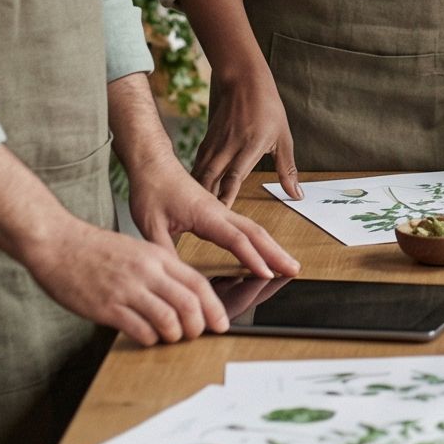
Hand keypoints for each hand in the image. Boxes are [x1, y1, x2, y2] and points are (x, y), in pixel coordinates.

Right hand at [23, 214, 231, 347]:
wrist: (57, 242)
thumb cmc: (93, 248)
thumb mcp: (135, 250)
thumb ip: (157, 269)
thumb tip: (179, 294)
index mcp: (156, 256)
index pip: (197, 283)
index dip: (213, 307)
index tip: (220, 323)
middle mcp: (146, 272)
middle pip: (189, 304)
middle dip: (199, 326)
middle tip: (197, 336)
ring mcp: (127, 290)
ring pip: (168, 319)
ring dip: (175, 335)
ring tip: (171, 338)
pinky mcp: (107, 307)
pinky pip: (140, 329)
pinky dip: (150, 339)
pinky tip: (148, 338)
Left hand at [126, 151, 300, 280]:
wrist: (152, 164)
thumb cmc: (151, 190)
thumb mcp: (149, 225)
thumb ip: (164, 251)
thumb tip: (175, 279)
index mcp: (205, 214)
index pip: (236, 239)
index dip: (253, 258)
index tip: (268, 274)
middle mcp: (219, 211)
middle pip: (255, 232)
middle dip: (276, 252)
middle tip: (294, 269)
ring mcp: (220, 210)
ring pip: (253, 229)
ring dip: (272, 246)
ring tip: (286, 263)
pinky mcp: (217, 211)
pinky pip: (244, 227)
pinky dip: (259, 240)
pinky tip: (262, 250)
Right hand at [192, 61, 296, 205]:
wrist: (245, 82)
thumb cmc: (268, 109)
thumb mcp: (283, 138)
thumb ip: (288, 169)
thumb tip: (297, 195)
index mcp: (250, 146)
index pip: (235, 175)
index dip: (226, 195)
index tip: (221, 215)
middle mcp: (229, 146)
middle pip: (212, 176)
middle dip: (205, 199)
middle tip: (201, 221)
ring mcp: (215, 143)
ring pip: (201, 171)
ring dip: (196, 191)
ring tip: (191, 213)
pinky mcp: (207, 141)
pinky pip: (198, 164)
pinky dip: (193, 179)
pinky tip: (190, 193)